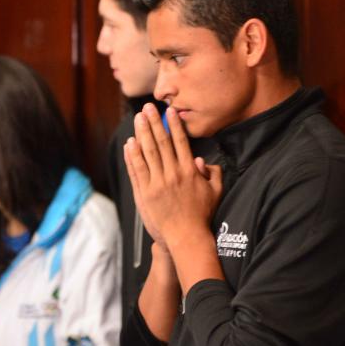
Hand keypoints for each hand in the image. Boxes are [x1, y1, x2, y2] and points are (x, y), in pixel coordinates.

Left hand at [123, 103, 222, 250]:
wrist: (186, 238)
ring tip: (137, 119)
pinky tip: (129, 144)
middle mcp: (172, 174)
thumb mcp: (215, 192)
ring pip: (148, 154)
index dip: (173, 125)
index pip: (180, 142)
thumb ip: (213, 174)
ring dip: (142, 134)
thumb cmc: (202, 216)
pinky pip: (137, 171)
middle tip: (148, 108)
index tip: (169, 111)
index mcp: (189, 172)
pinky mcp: (145, 194)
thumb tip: (203, 161)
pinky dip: (132, 156)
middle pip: (161, 143)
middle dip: (154, 123)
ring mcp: (157, 184)